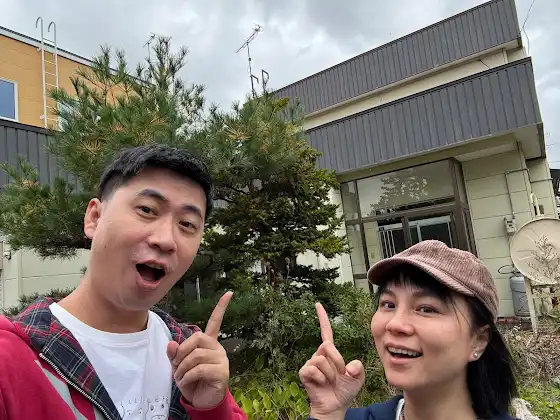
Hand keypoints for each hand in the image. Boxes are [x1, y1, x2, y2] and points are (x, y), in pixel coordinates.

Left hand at [167, 291, 232, 408]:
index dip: (221, 307)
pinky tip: (185, 382)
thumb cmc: (192, 381)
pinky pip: (199, 369)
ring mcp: (221, 360)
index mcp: (209, 344)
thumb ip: (175, 354)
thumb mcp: (179, 366)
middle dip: (181, 352)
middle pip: (197, 338)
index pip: (216, 322)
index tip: (229, 293)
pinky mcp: (222, 372)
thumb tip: (171, 343)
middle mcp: (217, 348)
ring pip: (196, 355)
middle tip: (176, 366)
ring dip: (182, 368)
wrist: (201, 401)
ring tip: (180, 377)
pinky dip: (187, 377)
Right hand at [299, 303, 364, 418]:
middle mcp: (319, 355)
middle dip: (337, 360)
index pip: (326, 332)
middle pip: (328, 346)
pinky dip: (322, 378)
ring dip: (330, 373)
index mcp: (330, 353)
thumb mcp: (358, 378)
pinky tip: (321, 384)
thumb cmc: (344, 390)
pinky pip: (314, 369)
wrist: (334, 406)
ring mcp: (311, 363)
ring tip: (330, 381)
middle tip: (340, 374)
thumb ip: (358, 368)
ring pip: (321, 360)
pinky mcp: (304, 372)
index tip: (318, 304)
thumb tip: (350, 365)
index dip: (322, 318)